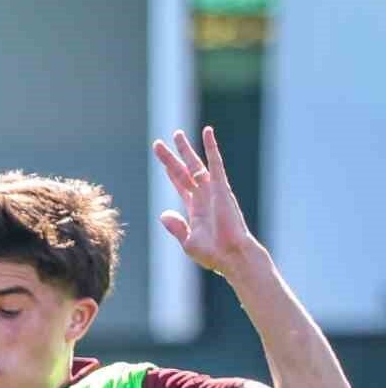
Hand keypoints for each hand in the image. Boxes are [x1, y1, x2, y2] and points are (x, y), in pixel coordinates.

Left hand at [154, 127, 260, 277]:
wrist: (231, 256)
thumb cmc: (212, 254)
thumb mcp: (188, 242)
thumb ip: (176, 227)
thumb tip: (163, 214)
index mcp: (195, 208)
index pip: (179, 184)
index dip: (170, 171)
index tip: (162, 158)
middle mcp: (203, 196)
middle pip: (183, 171)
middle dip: (171, 157)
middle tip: (157, 143)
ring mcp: (212, 190)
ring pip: (195, 164)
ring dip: (185, 150)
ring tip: (176, 134)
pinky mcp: (221, 188)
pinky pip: (216, 163)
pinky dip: (212, 147)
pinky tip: (207, 132)